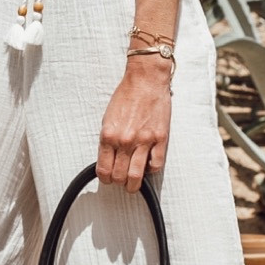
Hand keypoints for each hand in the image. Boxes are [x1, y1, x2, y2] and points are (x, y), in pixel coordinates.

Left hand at [97, 57, 172, 192]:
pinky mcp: (160, 139)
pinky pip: (156, 165)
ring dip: (134, 185)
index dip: (105, 178)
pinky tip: (148, 166)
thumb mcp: (108, 118)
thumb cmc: (127, 95)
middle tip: (121, 181)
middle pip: (119, 176)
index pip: (103, 170)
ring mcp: (144, 141)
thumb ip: (108, 140)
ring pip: (137, 176)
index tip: (108, 178)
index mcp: (109, 135)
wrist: (146, 80)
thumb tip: (109, 158)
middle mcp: (125, 141)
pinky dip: (151, 170)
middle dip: (119, 183)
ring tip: (134, 184)